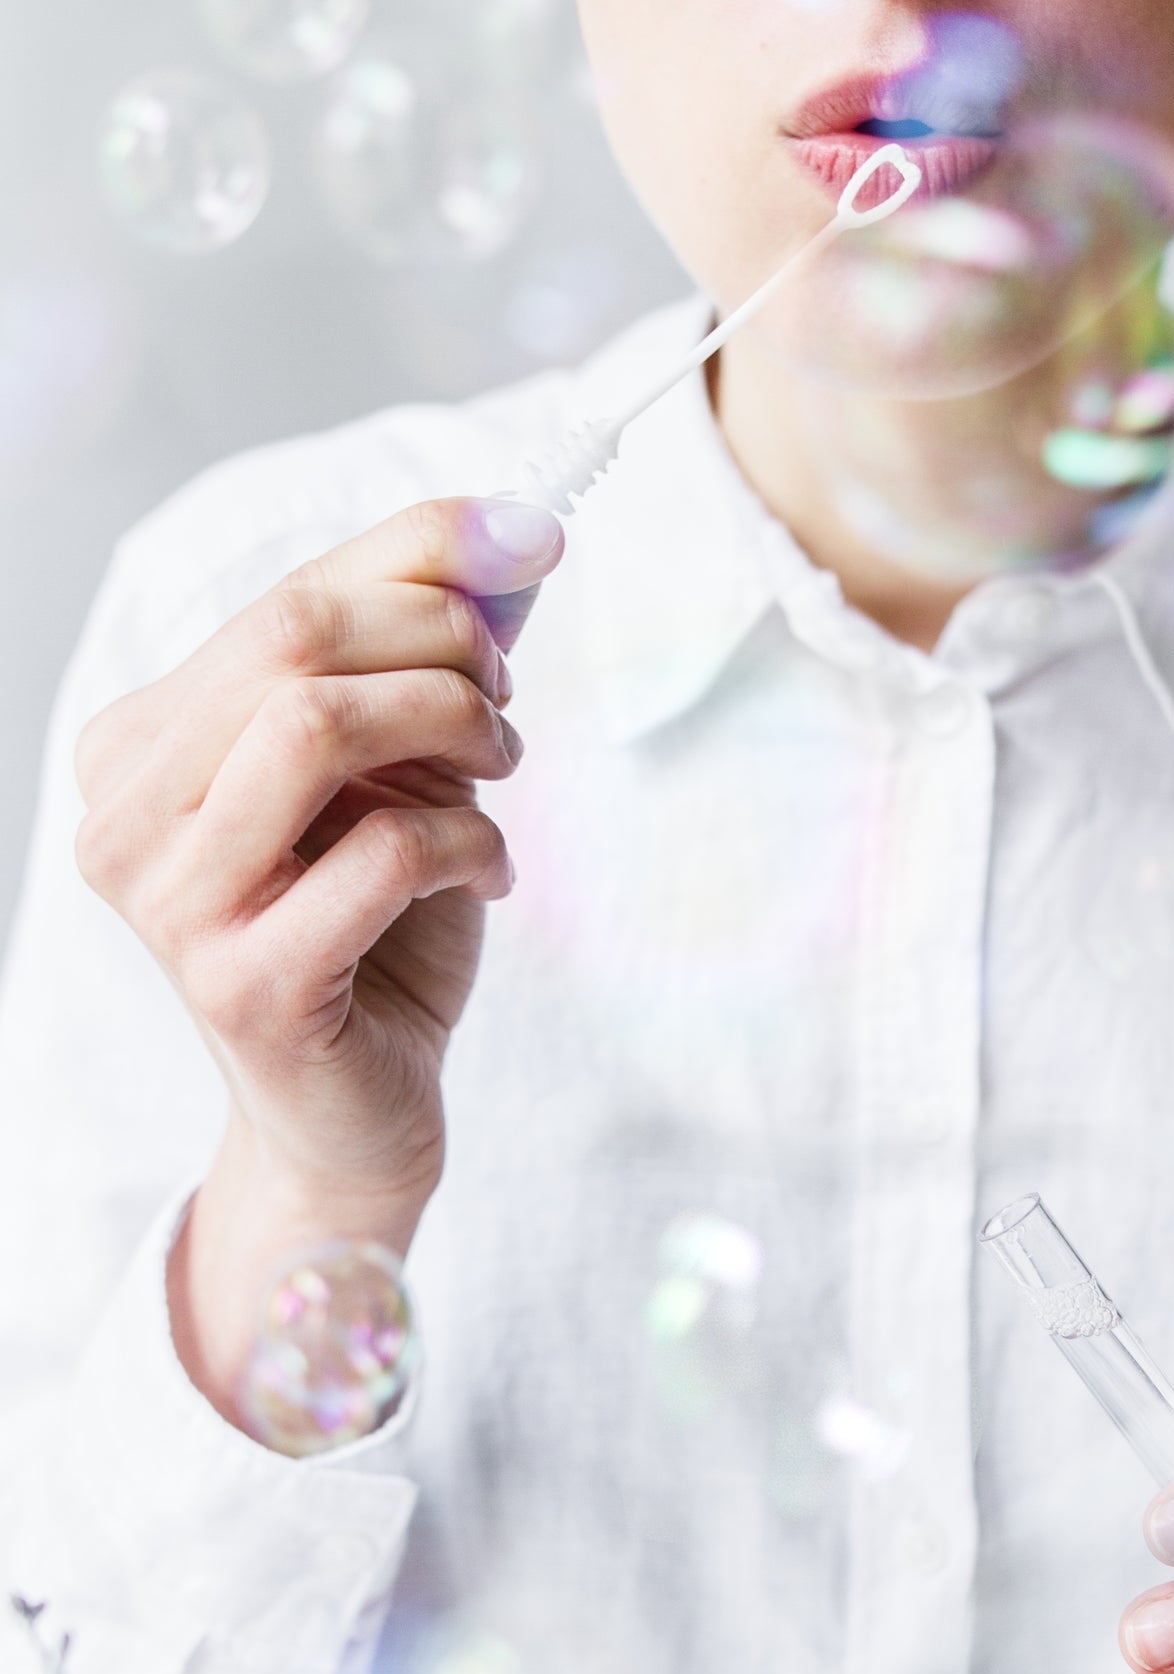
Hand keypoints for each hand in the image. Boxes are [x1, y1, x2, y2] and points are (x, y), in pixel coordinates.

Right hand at [73, 497, 565, 1421]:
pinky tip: (493, 870)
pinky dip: (468, 840)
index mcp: (141, 747)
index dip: (421, 554)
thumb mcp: (393, 779)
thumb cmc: (374, 938)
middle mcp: (126, 816)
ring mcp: (171, 905)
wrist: (354, 1117)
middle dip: (439, 643)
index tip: (529, 547)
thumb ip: (418, 666)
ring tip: (500, 771)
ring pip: (315, 726)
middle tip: (509, 700)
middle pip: (292, 641)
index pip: (282, 597)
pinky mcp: (243, 985)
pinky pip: (382, 852)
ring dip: (450, 727)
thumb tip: (510, 540)